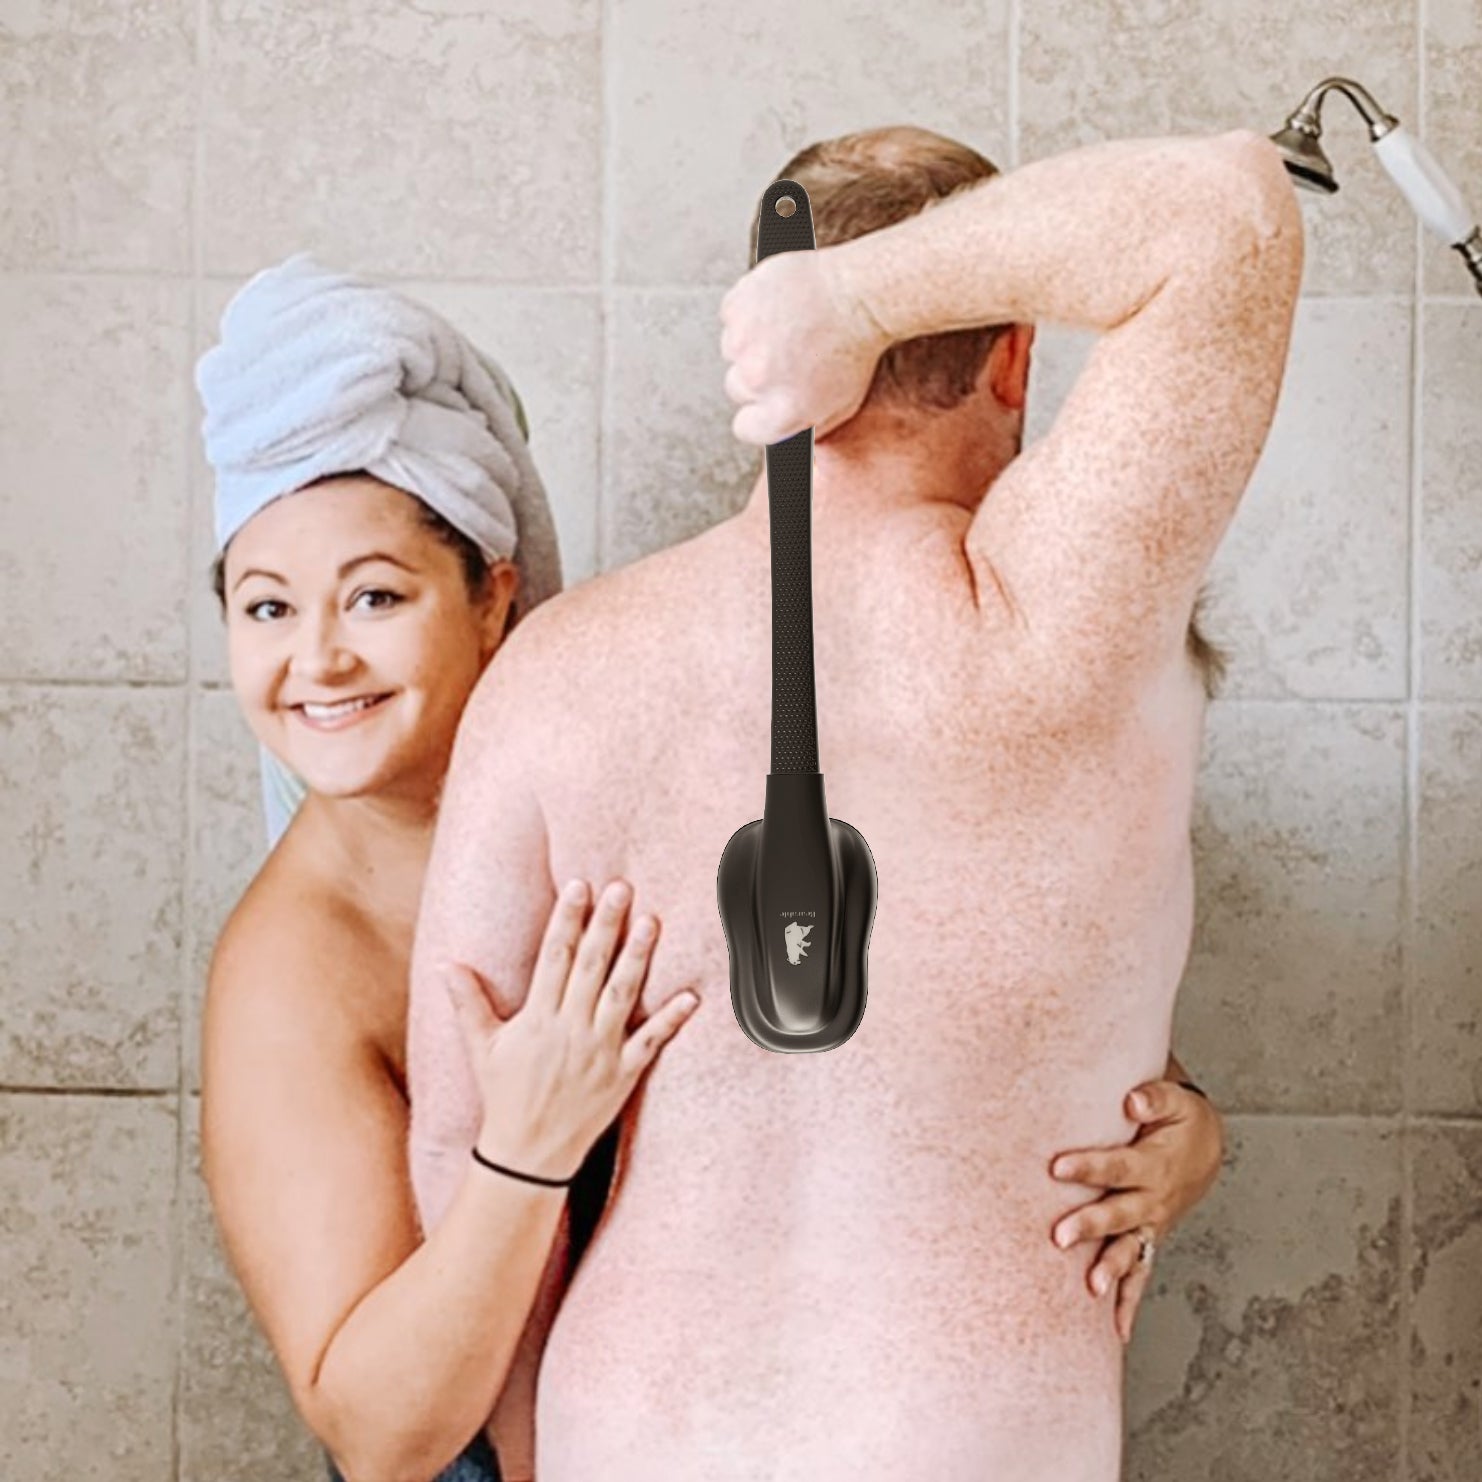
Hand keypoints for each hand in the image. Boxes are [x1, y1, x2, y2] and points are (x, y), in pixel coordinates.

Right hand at [444, 878, 699, 1182]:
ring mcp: (599, 1051)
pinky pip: (651, 1042)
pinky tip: (691, 995)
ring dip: (638, 957)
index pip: (553, 957)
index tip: (578, 887)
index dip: (567, 920)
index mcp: (537, 1018)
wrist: (527, 1154)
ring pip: (621, 994)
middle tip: (621, 888)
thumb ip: (468, 1002)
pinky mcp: (623, 1074)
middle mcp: (570, 1029)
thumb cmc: (504, 1095)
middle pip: (590, 966)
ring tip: (652, 922)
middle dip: (606, 925)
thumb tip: (447, 965)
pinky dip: (672, 1019)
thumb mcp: (482, 1047)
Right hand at [719, 247, 891, 444]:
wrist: (861, 291)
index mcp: (781, 412)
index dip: (758, 413)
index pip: (745, 428)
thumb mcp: (843, 405)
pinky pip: (732, 316)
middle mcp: (757, 380)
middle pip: (736, 388)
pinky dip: (751, 309)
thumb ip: (806, 426)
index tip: (768, 399)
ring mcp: (742, 342)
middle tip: (787, 355)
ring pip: (733, 350)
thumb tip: (782, 437)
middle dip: (757, 374)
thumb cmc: (858, 345)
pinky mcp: (736, 307)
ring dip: (753, 340)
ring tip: (789, 327)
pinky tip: (781, 306)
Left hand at [1047, 1079, 1224, 1344]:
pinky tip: (1116, 1331)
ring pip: (1130, 1251)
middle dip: (1091, 1226)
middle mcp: (1152, 1200)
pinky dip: (1129, 1303)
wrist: (1205, 1149)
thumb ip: (1154, 1097)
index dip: (1088, 1166)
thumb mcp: (1176, 1101)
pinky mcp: (1148, 1238)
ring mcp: (1151, 1224)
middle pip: (1119, 1214)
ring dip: (1111, 1271)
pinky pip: (1141, 1274)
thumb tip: (1132, 1101)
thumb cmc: (1181, 1121)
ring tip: (1090, 1288)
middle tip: (1060, 1237)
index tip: (1057, 1168)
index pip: (1116, 1166)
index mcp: (1152, 1164)